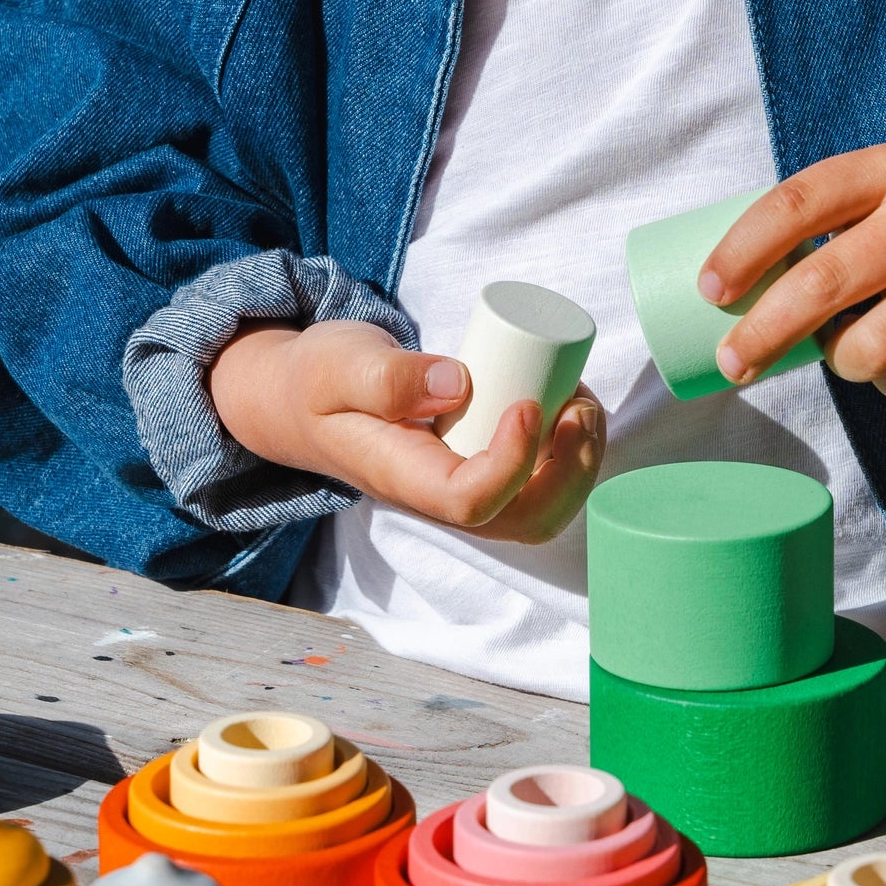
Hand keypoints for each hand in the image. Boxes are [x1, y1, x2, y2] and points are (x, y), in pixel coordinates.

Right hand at [208, 318, 605, 541]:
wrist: (304, 399)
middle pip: (522, 522)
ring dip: (580, 464)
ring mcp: (463, 490)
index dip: (511, 463)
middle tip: (579, 406)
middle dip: (570, 472)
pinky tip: (571, 405)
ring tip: (582, 402)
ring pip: (541, 511)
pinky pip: (539, 485)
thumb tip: (457, 383)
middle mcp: (438, 498)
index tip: (526, 403)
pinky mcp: (480, 470)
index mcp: (401, 478)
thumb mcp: (337, 364)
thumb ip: (387, 376)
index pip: (468, 502)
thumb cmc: (320, 380)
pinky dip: (571, 453)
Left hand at [700, 121, 885, 403]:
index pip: (795, 206)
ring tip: (837, 348)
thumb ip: (837, 207)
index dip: (742, 252)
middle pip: (822, 289)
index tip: (710, 290)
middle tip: (732, 362)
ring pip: (872, 349)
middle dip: (763, 335)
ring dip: (838, 361)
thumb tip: (749, 276)